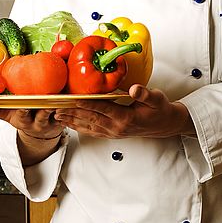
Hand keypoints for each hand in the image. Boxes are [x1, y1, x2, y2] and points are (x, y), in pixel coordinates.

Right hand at [0, 100, 62, 139]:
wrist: (40, 135)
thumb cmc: (23, 119)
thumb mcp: (8, 117)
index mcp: (22, 120)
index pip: (21, 115)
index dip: (22, 111)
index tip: (23, 105)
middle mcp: (36, 123)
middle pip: (39, 116)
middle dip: (40, 110)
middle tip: (42, 102)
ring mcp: (49, 122)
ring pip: (53, 115)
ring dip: (55, 108)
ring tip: (57, 101)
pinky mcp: (61, 122)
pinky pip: (64, 115)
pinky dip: (66, 108)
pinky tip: (68, 100)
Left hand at [53, 85, 195, 138]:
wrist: (165, 124)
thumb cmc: (160, 109)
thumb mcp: (156, 98)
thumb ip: (145, 93)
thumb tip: (134, 89)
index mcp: (125, 118)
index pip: (102, 109)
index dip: (87, 104)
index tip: (73, 99)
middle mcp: (117, 127)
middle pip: (91, 119)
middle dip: (72, 113)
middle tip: (56, 108)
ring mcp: (114, 132)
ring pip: (89, 126)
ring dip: (72, 121)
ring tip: (57, 116)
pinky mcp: (112, 133)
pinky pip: (93, 131)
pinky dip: (79, 127)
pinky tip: (71, 124)